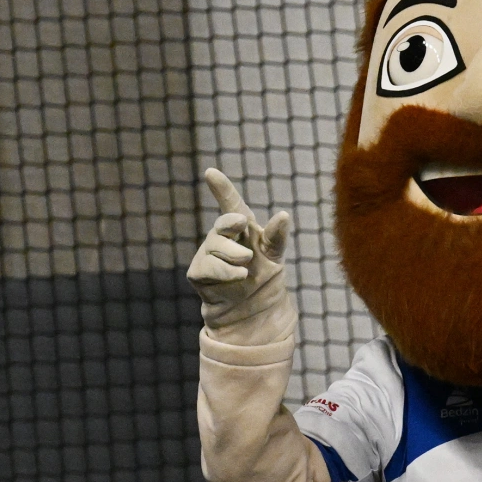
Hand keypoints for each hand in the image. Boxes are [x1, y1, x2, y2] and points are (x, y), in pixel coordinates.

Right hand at [187, 168, 295, 345]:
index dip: (221, 189)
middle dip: (230, 222)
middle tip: (240, 225)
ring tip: (246, 265)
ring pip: (216, 245)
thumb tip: (283, 214)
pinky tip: (237, 275)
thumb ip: (277, 236)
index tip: (210, 172)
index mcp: (241, 228)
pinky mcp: (198, 271)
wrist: (252, 308)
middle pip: (223, 223)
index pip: (230, 204)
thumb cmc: (263, 275)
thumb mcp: (274, 255)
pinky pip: (209, 266)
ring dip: (234, 254)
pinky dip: (226, 270)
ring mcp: (208, 252)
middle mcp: (222, 237)